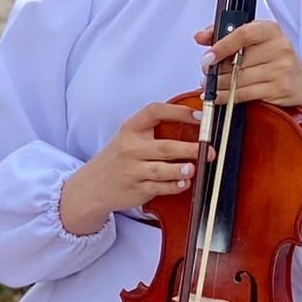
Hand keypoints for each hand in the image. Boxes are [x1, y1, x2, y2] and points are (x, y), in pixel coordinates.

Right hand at [59, 102, 208, 235]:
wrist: (91, 187)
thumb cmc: (117, 159)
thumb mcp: (127, 139)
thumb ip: (153, 132)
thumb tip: (193, 128)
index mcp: (130, 130)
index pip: (155, 112)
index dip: (179, 112)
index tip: (200, 116)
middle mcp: (130, 149)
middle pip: (165, 147)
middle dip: (190, 148)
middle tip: (210, 149)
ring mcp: (132, 171)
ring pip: (162, 170)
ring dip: (182, 169)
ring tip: (194, 168)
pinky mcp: (136, 190)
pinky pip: (159, 188)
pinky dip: (174, 186)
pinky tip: (183, 183)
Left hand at [193, 22, 301, 141]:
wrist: (300, 89)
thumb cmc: (274, 63)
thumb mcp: (255, 43)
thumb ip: (226, 35)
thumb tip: (201, 36)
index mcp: (271, 30)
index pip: (244, 33)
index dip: (222, 45)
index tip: (208, 56)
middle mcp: (280, 47)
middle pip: (238, 59)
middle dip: (216, 69)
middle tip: (206, 73)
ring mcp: (282, 68)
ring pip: (239, 78)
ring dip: (219, 85)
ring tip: (210, 86)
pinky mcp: (281, 88)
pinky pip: (245, 93)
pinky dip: (227, 97)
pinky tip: (218, 96)